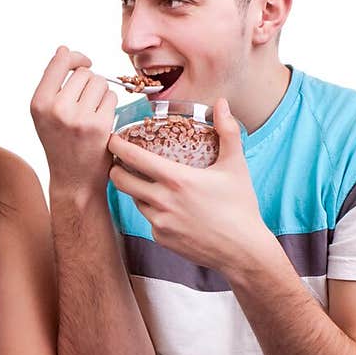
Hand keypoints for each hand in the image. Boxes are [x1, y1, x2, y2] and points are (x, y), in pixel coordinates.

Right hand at [30, 46, 117, 193]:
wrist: (73, 180)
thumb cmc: (61, 144)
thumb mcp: (45, 114)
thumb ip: (52, 84)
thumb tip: (64, 50)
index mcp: (39, 103)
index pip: (60, 61)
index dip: (75, 57)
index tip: (83, 62)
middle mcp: (56, 109)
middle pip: (84, 73)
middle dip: (89, 83)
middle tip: (85, 104)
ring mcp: (78, 117)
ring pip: (100, 83)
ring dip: (101, 94)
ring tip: (92, 113)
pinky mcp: (99, 125)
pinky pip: (111, 97)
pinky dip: (110, 106)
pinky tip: (102, 121)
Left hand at [107, 99, 272, 274]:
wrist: (243, 251)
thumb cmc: (241, 207)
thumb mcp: (235, 166)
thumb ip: (227, 132)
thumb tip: (223, 103)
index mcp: (177, 179)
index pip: (134, 158)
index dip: (117, 146)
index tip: (112, 138)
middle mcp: (162, 201)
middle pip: (120, 181)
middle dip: (116, 168)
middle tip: (120, 161)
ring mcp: (159, 223)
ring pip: (134, 200)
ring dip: (135, 189)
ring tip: (146, 181)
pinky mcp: (161, 239)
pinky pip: (148, 219)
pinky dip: (152, 210)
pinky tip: (167, 206)